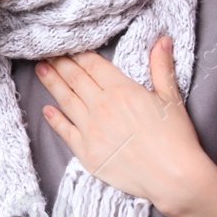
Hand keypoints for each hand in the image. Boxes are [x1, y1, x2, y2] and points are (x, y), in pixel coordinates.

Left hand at [34, 35, 216, 216]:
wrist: (173, 177)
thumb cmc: (176, 138)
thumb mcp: (171, 98)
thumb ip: (161, 67)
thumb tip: (163, 39)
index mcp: (121, 90)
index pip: (92, 65)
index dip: (77, 54)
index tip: (66, 46)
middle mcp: (102, 107)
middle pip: (75, 79)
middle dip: (59, 64)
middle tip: (46, 53)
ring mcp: (91, 130)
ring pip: (66, 100)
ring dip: (51, 83)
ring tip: (40, 70)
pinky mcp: (87, 153)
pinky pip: (65, 132)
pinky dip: (54, 120)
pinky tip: (46, 110)